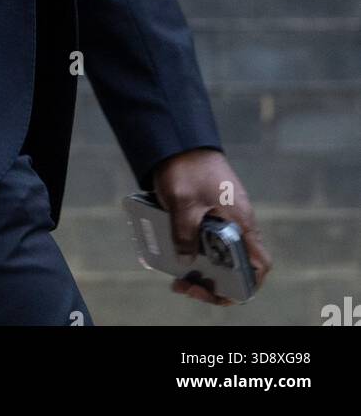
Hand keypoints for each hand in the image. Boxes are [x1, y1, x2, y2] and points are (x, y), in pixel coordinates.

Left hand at [153, 148, 271, 305]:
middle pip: (235, 266)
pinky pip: (206, 240)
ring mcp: (223, 217)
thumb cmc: (187, 167)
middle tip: (186, 287)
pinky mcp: (209, 212)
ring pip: (219, 255)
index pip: (258, 264)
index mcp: (240, 222)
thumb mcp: (183, 204)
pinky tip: (173, 255)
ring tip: (177, 277)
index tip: (219, 292)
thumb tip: (186, 264)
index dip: (245, 285)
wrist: (179, 138)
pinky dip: (193, 251)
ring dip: (200, 269)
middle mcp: (237, 223)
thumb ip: (185, 236)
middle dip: (213, 284)